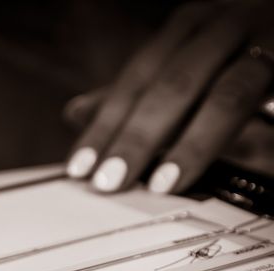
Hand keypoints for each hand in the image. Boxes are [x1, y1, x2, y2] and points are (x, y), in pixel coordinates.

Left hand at [64, 0, 273, 193]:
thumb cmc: (238, 50)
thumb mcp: (184, 63)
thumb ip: (137, 92)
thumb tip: (75, 114)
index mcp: (189, 28)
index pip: (135, 81)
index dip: (105, 125)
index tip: (81, 167)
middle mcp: (225, 27)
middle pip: (173, 86)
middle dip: (138, 138)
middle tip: (110, 181)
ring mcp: (268, 42)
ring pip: (227, 95)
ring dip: (192, 144)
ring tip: (163, 184)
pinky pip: (269, 102)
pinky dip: (249, 139)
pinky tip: (235, 165)